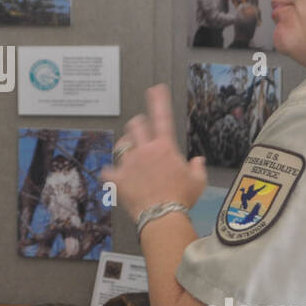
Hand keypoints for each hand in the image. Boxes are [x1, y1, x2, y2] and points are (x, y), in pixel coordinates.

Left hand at [101, 84, 207, 222]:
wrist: (163, 216)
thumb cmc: (181, 199)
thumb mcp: (198, 182)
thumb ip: (197, 168)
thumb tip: (198, 161)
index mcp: (164, 147)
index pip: (162, 116)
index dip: (159, 100)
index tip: (155, 89)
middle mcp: (145, 150)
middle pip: (135, 124)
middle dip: (137, 124)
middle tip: (139, 129)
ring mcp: (130, 163)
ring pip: (121, 144)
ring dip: (124, 145)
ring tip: (127, 151)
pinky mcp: (118, 178)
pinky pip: (107, 171)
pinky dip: (109, 173)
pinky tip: (111, 176)